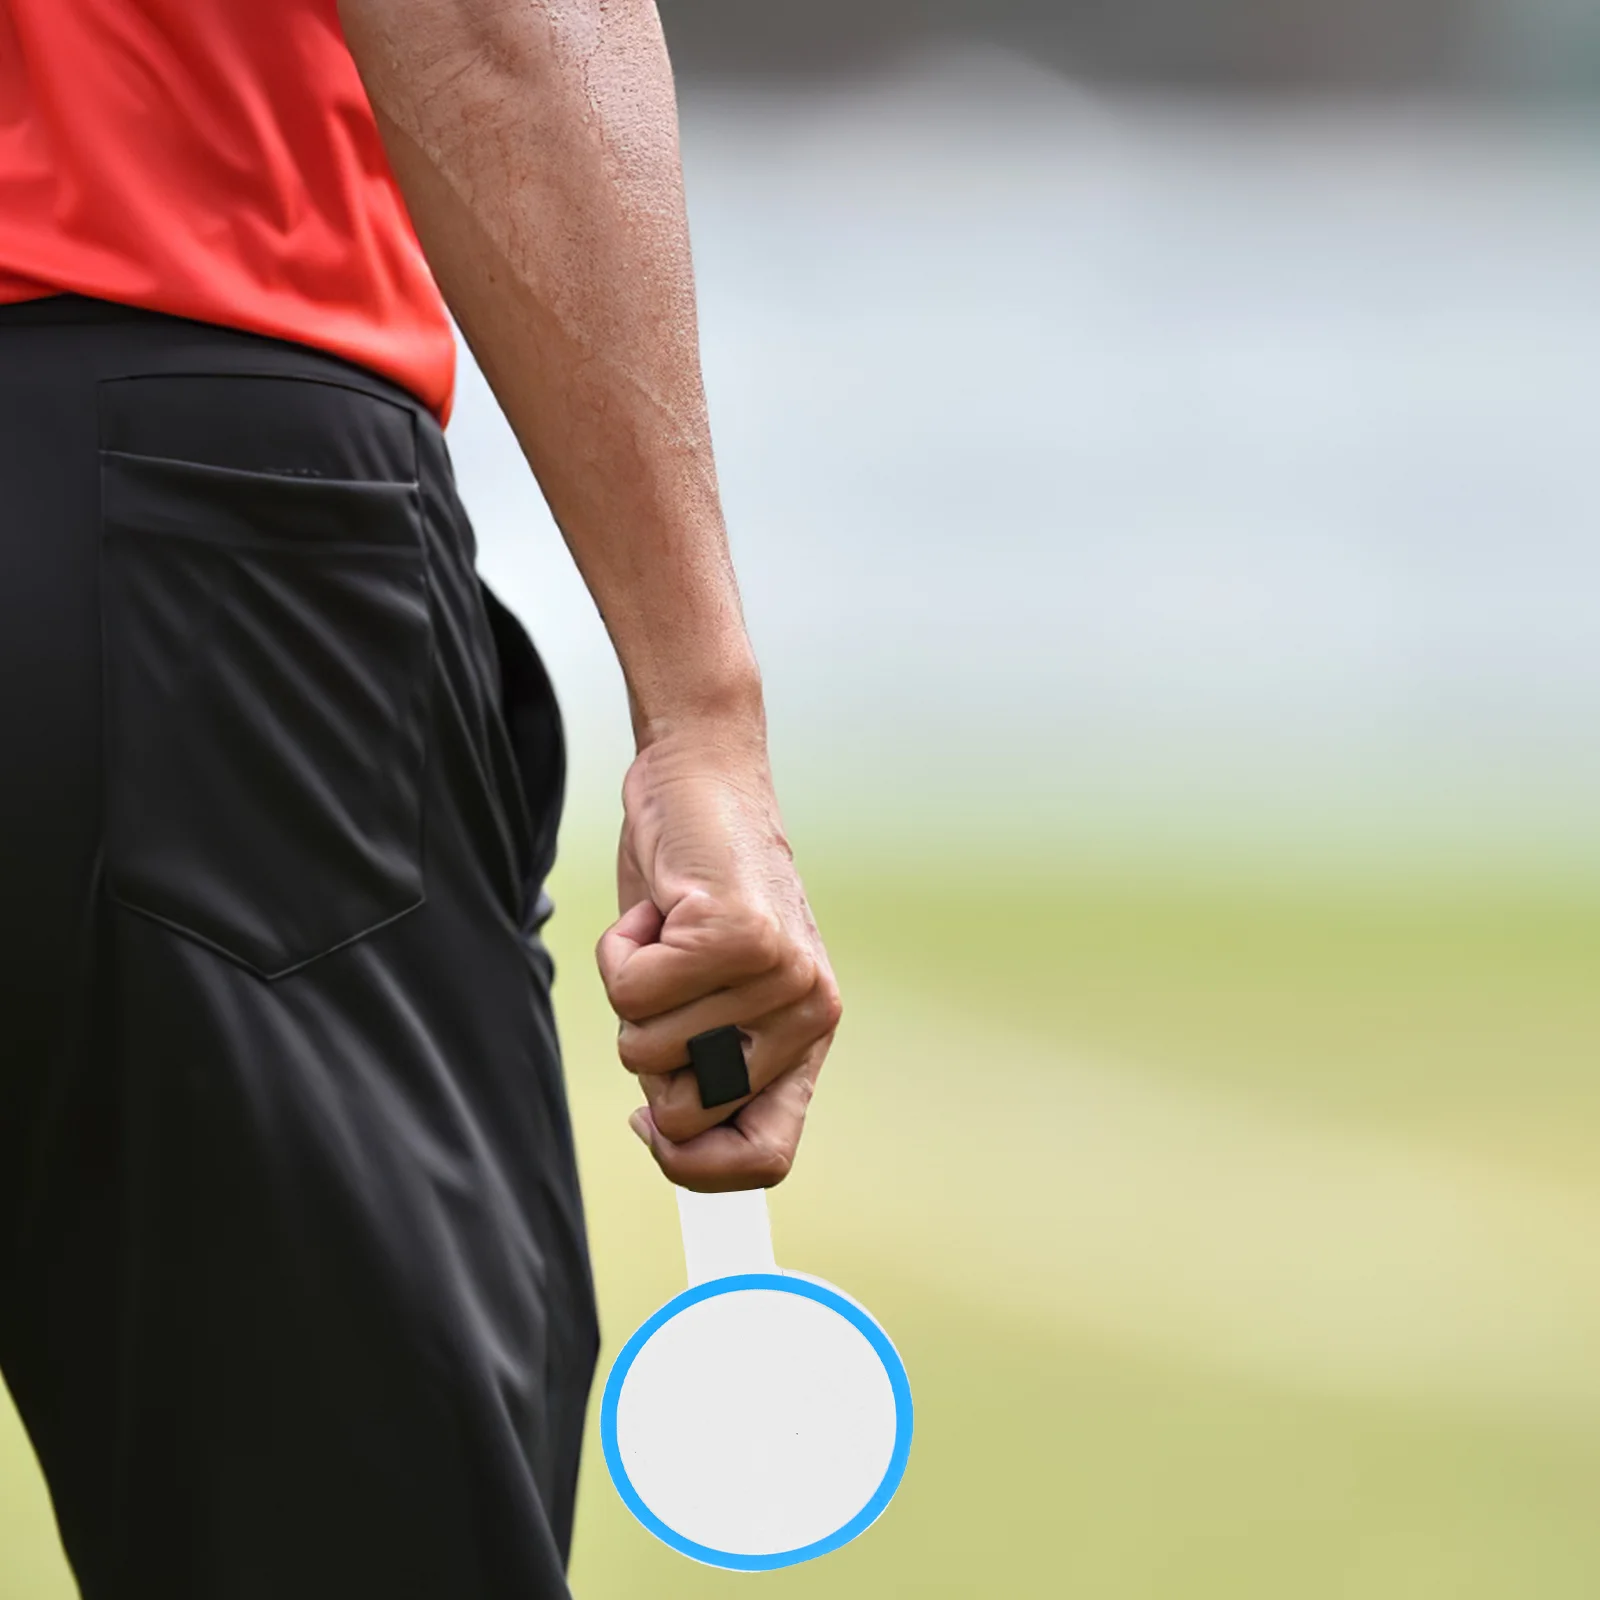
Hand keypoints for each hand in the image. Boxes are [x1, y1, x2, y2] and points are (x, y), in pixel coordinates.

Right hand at [596, 727, 840, 1192]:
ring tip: (666, 934)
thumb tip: (664, 1136)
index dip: (697, 1166)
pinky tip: (658, 909)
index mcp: (806, 1039)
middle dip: (647, 1053)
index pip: (767, 1157)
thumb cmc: (695, 893)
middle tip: (666, 982)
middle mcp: (808, 1014)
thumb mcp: (710, 993)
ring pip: (646, 1050)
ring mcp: (780, 976)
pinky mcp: (738, 935)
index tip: (653, 1130)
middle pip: (685, 1113)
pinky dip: (618, 951)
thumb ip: (702, 1064)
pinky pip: (631, 992)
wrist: (703, 782)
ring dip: (631, 989)